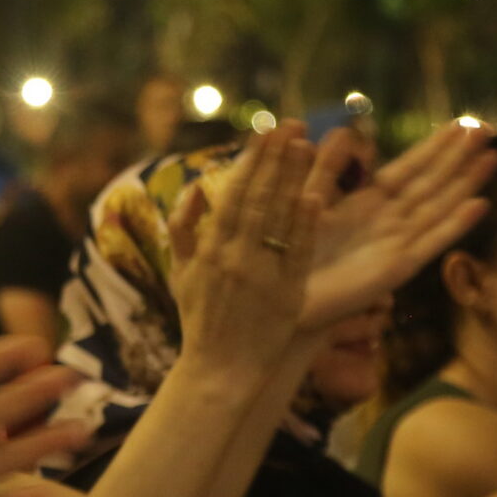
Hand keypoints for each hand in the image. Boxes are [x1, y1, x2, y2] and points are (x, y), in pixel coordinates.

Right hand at [169, 126, 320, 371]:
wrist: (218, 372)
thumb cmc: (201, 322)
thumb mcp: (181, 274)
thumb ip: (183, 230)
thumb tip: (193, 190)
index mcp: (209, 250)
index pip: (232, 194)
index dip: (250, 160)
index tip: (264, 131)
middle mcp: (234, 258)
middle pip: (258, 198)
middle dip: (275, 159)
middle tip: (292, 124)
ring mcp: (261, 276)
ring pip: (278, 220)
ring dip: (292, 180)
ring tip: (307, 145)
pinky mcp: (286, 296)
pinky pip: (297, 256)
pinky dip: (305, 228)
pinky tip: (315, 198)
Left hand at [297, 122, 496, 328]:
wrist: (285, 301)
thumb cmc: (292, 255)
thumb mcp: (306, 202)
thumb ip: (326, 168)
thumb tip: (344, 132)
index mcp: (367, 204)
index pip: (409, 168)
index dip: (435, 146)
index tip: (460, 123)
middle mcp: (388, 222)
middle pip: (431, 183)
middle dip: (458, 157)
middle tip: (488, 130)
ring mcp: (397, 245)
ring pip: (439, 207)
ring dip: (466, 183)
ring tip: (493, 157)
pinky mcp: (398, 269)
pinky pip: (431, 243)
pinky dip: (455, 225)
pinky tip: (480, 204)